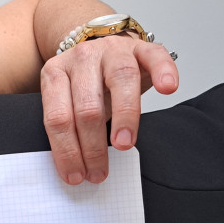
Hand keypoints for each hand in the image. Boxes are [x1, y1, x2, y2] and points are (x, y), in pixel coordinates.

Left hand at [39, 35, 178, 184]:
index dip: (66, 151)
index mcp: (55, 74)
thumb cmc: (85, 85)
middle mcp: (82, 58)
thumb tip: (74, 170)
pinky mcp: (141, 47)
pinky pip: (155, 56)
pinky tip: (167, 89)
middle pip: (87, 106)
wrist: (98, 46)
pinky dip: (164, 72)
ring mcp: (112, 50)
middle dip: (92, 146)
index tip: (75, 175)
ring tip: (124, 144)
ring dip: (124, 116)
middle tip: (98, 172)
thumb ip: (68, 129)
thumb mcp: (67, 102)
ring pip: (120, 80)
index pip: (57, 118)